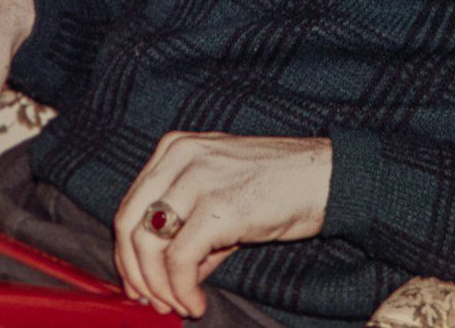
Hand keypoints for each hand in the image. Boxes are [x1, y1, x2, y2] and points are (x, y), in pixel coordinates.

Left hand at [112, 132, 331, 318]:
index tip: (138, 284)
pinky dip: (181, 290)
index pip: (130, 204)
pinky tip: (195, 302)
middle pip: (128, 222)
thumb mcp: (222, 199)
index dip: (127, 253)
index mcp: (174, 149)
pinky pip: (179, 258)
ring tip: (177, 306)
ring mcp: (198, 178)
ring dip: (158, 287)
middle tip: (152, 301)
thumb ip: (190, 231)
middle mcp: (179, 157)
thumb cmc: (279, 188)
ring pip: (148, 243)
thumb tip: (166, 279)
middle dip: (135, 272)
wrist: (326, 178)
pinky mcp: (219, 206)